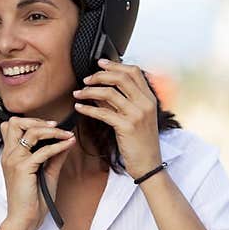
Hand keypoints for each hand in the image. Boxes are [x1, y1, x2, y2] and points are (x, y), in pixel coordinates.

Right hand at [0, 116, 74, 229]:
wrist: (26, 219)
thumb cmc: (33, 201)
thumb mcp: (47, 174)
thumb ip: (54, 157)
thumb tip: (66, 142)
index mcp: (11, 155)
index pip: (12, 127)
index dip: (30, 122)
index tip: (50, 126)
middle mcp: (10, 155)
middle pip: (16, 122)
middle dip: (37, 120)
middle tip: (56, 126)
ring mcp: (14, 160)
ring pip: (31, 132)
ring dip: (52, 131)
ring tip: (66, 134)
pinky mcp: (23, 168)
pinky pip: (43, 150)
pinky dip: (58, 146)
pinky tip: (68, 144)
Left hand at [73, 60, 161, 179]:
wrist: (149, 165)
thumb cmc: (141, 143)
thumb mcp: (136, 118)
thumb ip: (121, 102)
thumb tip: (100, 89)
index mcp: (150, 98)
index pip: (134, 72)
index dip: (115, 65)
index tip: (100, 63)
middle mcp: (145, 103)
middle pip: (120, 78)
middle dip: (100, 75)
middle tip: (86, 79)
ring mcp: (137, 115)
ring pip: (110, 93)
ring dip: (90, 91)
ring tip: (79, 93)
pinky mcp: (127, 127)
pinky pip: (103, 112)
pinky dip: (88, 108)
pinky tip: (79, 108)